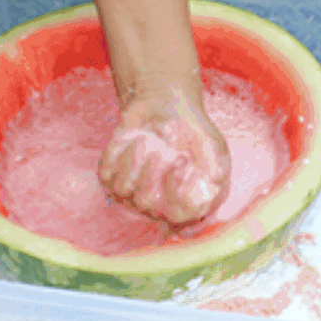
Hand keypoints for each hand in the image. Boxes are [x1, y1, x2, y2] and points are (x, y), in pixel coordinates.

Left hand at [98, 78, 230, 225]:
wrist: (163, 105)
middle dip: (153, 170)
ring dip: (135, 159)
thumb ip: (213, 166)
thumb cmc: (191, 130)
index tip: (181, 162)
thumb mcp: (211, 146)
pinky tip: (133, 138)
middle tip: (164, 148)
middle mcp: (159, 204)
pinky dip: (119, 152)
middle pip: (147, 202)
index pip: (178, 215)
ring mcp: (133, 193)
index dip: (176, 191)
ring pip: (123, 188)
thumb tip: (211, 184)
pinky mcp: (111, 178)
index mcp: (188, 201)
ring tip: (148, 140)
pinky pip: (107, 173)